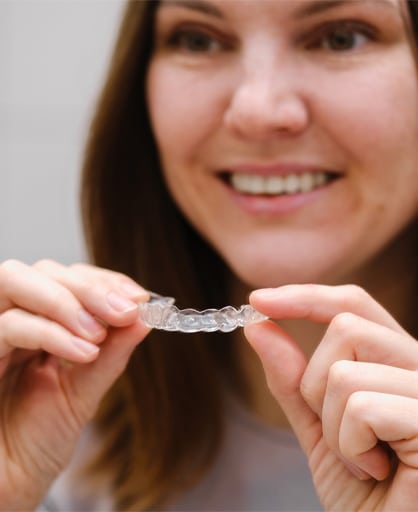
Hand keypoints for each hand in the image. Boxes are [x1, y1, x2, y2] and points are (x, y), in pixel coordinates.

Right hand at [0, 259, 149, 509]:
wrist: (9, 483)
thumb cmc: (39, 439)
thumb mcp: (85, 390)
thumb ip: (112, 352)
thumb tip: (145, 317)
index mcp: (42, 323)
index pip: (70, 278)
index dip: (105, 281)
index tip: (140, 299)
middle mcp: (14, 319)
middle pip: (44, 270)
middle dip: (90, 287)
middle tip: (126, 311)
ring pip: (16, 280)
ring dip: (67, 301)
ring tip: (98, 334)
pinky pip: (9, 325)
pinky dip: (51, 332)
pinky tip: (83, 352)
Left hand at [244, 284, 417, 510]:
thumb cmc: (367, 494)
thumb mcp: (319, 428)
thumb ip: (293, 379)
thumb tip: (260, 325)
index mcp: (397, 362)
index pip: (353, 304)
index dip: (306, 296)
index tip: (258, 300)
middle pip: (346, 327)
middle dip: (316, 384)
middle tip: (339, 433)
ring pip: (346, 372)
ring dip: (334, 427)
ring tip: (365, 460)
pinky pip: (362, 406)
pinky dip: (351, 445)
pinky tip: (379, 471)